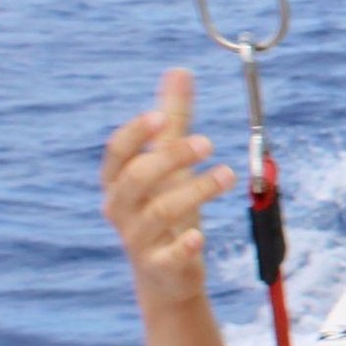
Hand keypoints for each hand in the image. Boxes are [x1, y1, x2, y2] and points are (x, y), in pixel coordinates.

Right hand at [102, 68, 236, 314]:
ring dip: (195, 191)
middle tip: (209, 142)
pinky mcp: (160, 267)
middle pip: (136, 180)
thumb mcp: (167, 163)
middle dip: (170, 158)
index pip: (117, 154)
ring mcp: (138, 240)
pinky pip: (167, 256)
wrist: (165, 274)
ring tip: (228, 175)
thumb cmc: (163, 206)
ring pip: (159, 213)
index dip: (135, 135)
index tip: (161, 116)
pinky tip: (199, 236)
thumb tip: (179, 71)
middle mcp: (121, 209)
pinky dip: (182, 245)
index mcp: (118, 181)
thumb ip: (174, 119)